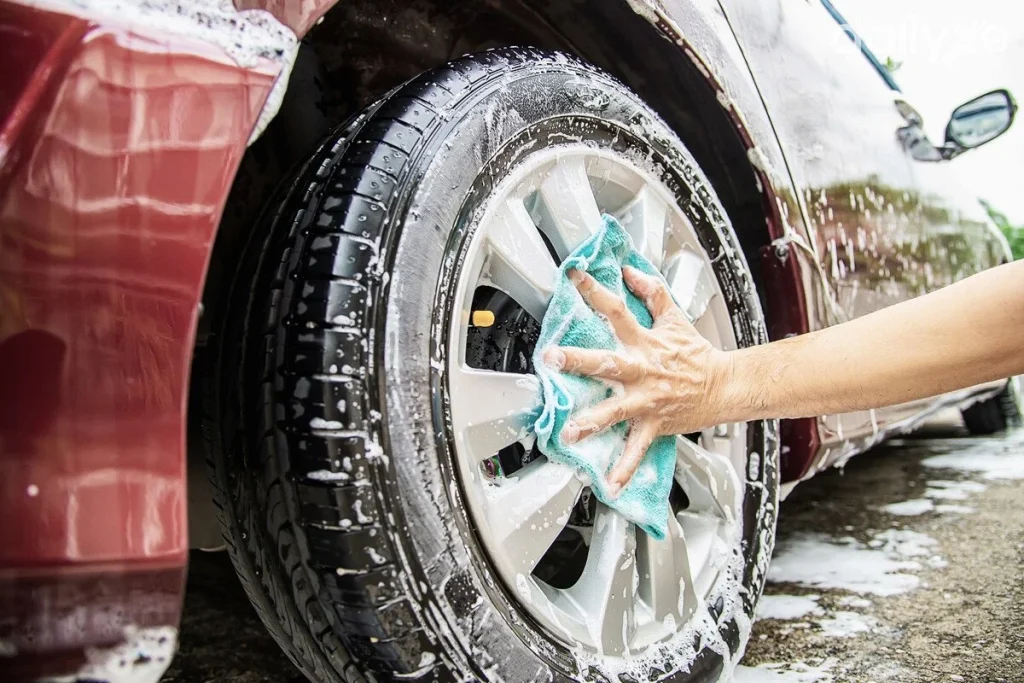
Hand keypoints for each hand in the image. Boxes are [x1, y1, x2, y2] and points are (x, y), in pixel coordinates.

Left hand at [543, 266, 732, 492]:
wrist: (725, 386)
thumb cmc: (696, 354)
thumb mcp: (674, 317)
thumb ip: (651, 292)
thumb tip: (630, 271)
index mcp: (645, 342)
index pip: (617, 311)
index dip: (596, 291)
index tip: (574, 277)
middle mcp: (642, 369)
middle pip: (607, 361)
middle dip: (579, 360)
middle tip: (552, 358)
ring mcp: (647, 399)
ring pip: (616, 410)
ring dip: (592, 421)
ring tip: (570, 432)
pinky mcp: (654, 424)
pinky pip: (637, 449)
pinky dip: (624, 468)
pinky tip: (609, 484)